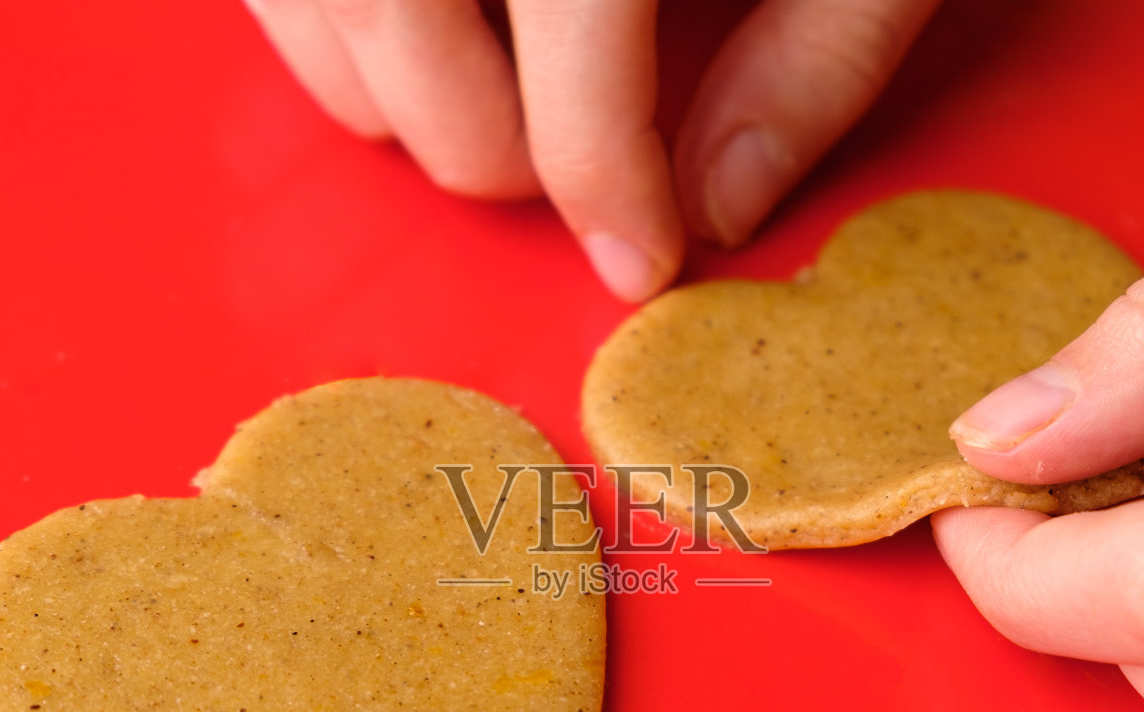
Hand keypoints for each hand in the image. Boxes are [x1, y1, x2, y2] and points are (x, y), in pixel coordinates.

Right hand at [243, 0, 940, 300]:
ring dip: (385, 84)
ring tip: (489, 102)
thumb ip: (817, 54)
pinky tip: (419, 23)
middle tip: (556, 175)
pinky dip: (326, 14)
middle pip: (401, 1)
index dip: (603, 167)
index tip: (635, 253)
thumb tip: (720, 205)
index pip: (578, 3)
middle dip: (478, 141)